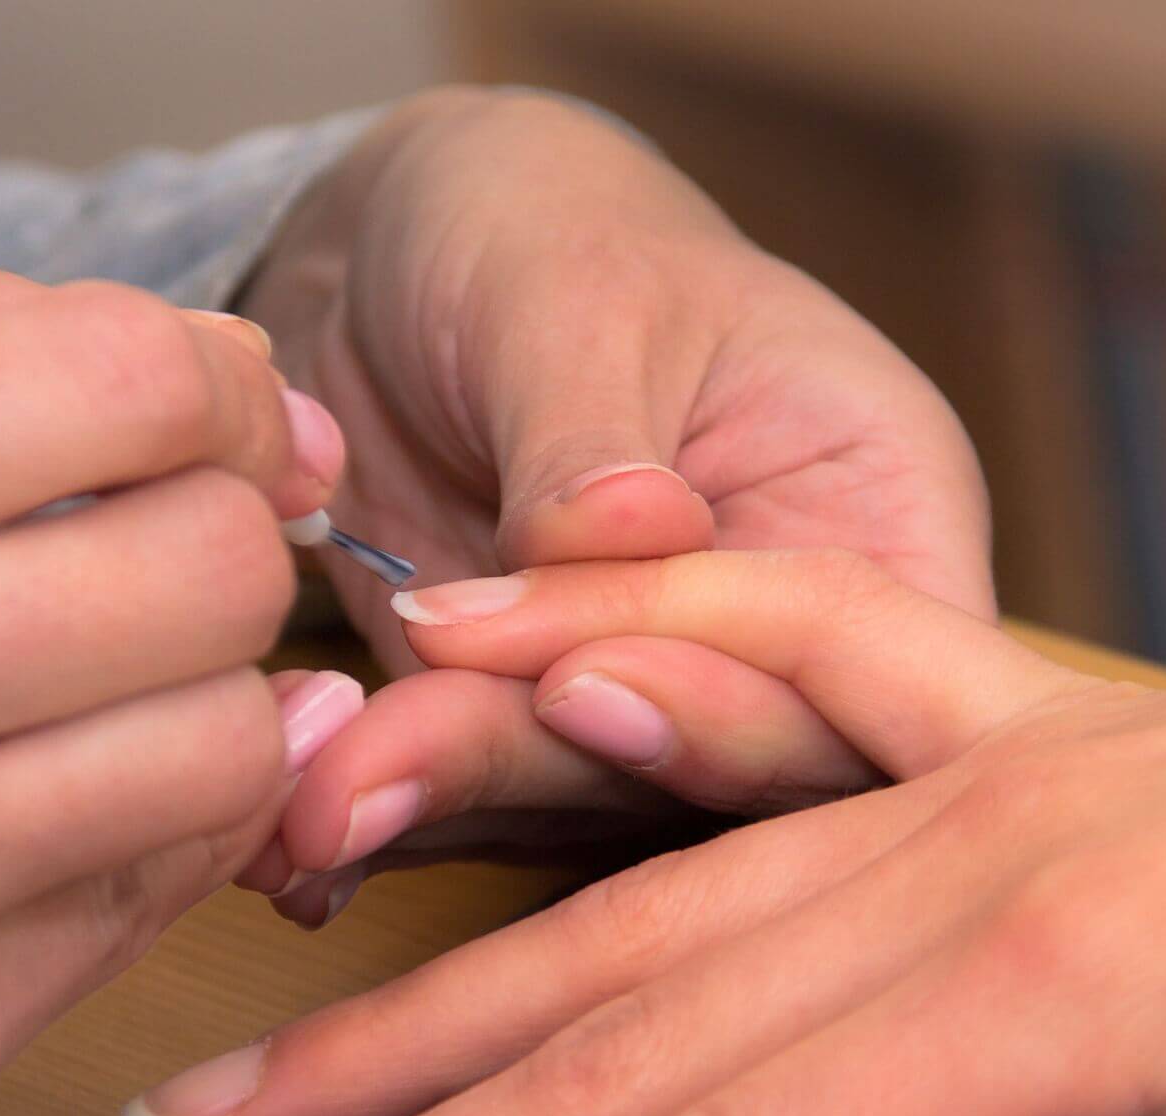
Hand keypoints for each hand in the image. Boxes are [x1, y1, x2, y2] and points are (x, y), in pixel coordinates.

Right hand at [0, 272, 364, 1115]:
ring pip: (233, 740)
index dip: (231, 394)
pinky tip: (61, 840)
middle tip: (170, 590)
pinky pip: (164, 897)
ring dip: (211, 719)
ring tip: (114, 722)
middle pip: (214, 561)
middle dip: (235, 561)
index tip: (242, 438)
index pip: (112, 374)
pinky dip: (155, 851)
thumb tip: (258, 391)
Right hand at [116, 551, 1165, 1115]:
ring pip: (642, 889)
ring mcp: (966, 769)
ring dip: (423, 996)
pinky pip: (793, 640)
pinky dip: (635, 649)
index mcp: (1035, 1003)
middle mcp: (949, 869)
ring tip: (241, 1082)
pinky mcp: (1007, 707)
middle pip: (602, 1041)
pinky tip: (499, 652)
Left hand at [237, 89, 990, 896]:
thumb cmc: (542, 229)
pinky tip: (292, 835)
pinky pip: (476, 796)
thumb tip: (634, 531)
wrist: (403, 263)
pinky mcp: (530, 730)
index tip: (581, 677)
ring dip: (442, 797)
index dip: (745, 700)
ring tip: (311, 800)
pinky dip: (383, 808)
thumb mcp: (573, 296)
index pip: (867, 658)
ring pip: (587, 803)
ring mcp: (655, 693)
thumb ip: (593, 435)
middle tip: (401, 758)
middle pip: (732, 768)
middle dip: (560, 766)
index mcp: (873, 508)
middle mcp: (780, 633)